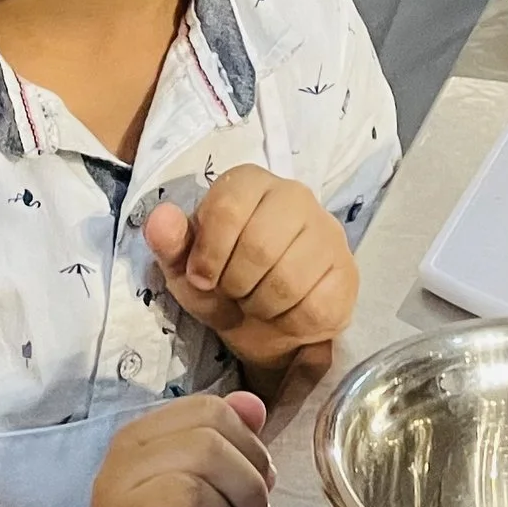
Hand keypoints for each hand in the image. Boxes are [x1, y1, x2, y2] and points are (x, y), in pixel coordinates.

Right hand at [72, 391, 271, 506]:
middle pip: (205, 448)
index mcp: (136, 439)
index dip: (249, 445)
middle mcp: (118, 472)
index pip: (208, 411)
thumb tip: (254, 406)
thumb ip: (223, 437)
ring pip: (192, 495)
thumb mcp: (192, 477)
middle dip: (247, 485)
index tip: (260, 478)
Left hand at [143, 169, 359, 376]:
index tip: (203, 277)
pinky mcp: (346, 274)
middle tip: (233, 293)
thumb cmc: (223, 282)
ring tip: (256, 303)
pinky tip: (284, 315)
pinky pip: (315, 306)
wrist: (266, 322)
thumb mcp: (186, 266)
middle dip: (235, 284)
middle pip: (259, 245)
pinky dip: (289, 323)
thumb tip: (160, 219)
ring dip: (261, 306)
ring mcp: (327, 233)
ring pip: (288, 279)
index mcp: (249, 183)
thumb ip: (170, 242)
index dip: (208, 253)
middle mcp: (294, 196)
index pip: (228, 206)